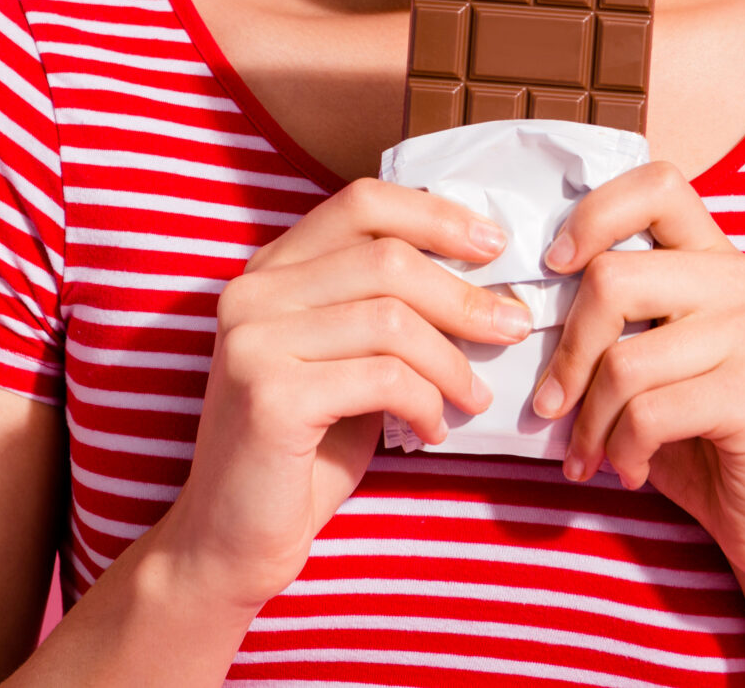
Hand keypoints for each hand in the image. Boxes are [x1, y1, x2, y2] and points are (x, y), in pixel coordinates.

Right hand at [157, 178, 534, 609]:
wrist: (232, 540)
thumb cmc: (303, 451)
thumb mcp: (344, 362)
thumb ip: (384, 308)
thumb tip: (484, 278)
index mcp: (269, 270)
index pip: (361, 203)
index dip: (435, 216)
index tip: (493, 246)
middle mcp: (252, 292)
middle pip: (387, 258)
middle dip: (464, 297)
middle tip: (512, 329)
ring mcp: (253, 341)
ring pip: (391, 319)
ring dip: (452, 361)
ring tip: (473, 397)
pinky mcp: (270, 395)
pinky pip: (383, 378)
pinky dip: (426, 403)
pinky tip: (432, 430)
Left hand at [528, 160, 744, 593]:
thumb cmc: (700, 439)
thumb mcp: (654, 362)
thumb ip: (617, 316)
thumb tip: (521, 296)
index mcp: (722, 259)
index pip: (656, 185)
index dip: (592, 217)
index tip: (554, 269)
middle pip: (614, 278)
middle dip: (568, 353)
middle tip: (552, 405)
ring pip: (623, 358)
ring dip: (590, 422)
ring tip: (591, 454)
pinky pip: (647, 412)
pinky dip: (620, 451)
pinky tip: (631, 469)